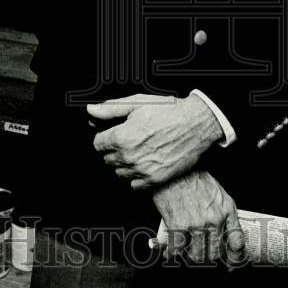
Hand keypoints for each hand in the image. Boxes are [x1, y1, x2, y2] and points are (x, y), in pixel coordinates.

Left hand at [89, 93, 223, 189]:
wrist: (197, 125)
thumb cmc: (169, 112)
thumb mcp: (137, 103)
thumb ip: (110, 109)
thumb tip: (91, 110)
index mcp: (121, 137)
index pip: (98, 144)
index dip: (106, 136)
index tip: (116, 132)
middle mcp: (129, 157)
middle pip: (108, 158)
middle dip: (115, 149)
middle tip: (132, 138)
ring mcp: (142, 170)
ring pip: (120, 172)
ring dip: (125, 162)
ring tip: (141, 149)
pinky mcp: (154, 180)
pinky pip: (134, 184)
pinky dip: (137, 175)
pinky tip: (147, 161)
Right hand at [152, 171, 245, 265]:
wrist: (174, 168)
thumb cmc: (193, 176)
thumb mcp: (217, 191)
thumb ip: (223, 212)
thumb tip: (221, 233)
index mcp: (226, 210)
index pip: (237, 242)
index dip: (235, 258)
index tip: (231, 264)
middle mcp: (214, 220)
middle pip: (216, 253)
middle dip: (209, 257)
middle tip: (202, 254)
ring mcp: (196, 225)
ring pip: (198, 256)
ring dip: (191, 257)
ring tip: (186, 253)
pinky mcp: (178, 226)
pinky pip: (177, 251)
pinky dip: (173, 254)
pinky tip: (170, 252)